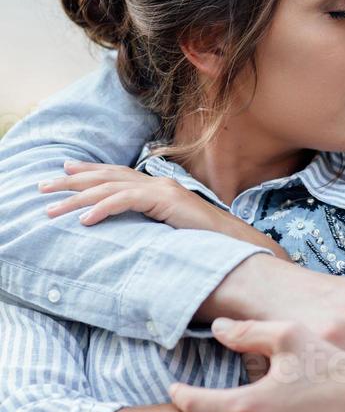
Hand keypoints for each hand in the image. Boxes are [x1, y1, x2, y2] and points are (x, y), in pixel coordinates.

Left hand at [39, 161, 222, 229]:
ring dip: (77, 199)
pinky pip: (126, 200)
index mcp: (157, 187)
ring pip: (110, 188)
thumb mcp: (168, 228)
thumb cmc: (204, 240)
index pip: (116, 174)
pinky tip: (84, 219)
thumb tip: (128, 230)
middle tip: (43, 187)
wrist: (234, 240)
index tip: (65, 171)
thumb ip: (149, 221)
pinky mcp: (165, 199)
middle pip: (106, 177)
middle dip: (72, 182)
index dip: (89, 171)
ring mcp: (161, 189)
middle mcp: (157, 182)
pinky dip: (103, 208)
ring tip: (53, 210)